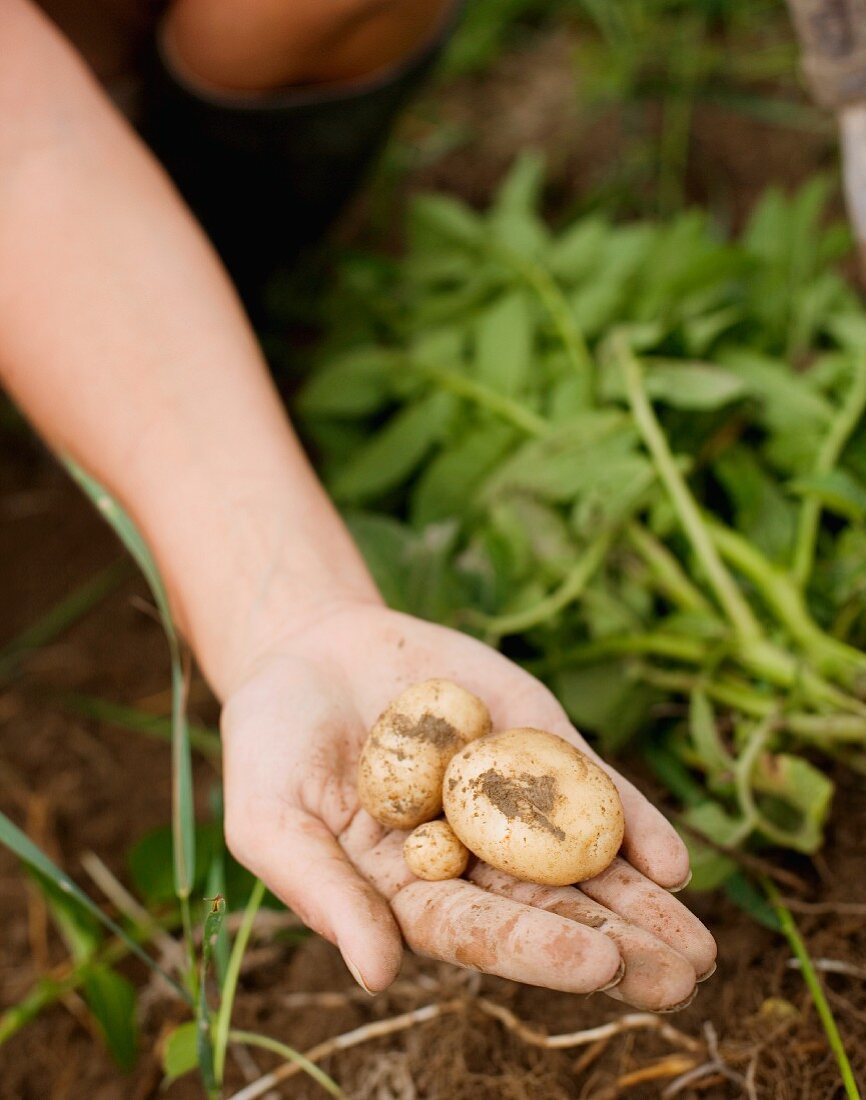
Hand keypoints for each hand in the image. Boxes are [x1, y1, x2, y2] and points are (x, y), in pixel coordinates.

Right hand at [221, 600, 715, 1010]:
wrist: (307, 649)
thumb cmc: (271, 742)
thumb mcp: (271, 818)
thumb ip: (323, 894)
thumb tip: (378, 974)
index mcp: (406, 892)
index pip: (477, 931)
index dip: (535, 947)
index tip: (599, 964)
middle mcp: (467, 856)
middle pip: (547, 907)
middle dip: (615, 943)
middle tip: (680, 977)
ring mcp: (505, 798)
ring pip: (581, 859)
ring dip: (641, 902)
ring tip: (698, 946)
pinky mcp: (530, 741)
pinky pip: (586, 784)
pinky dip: (631, 822)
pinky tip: (673, 863)